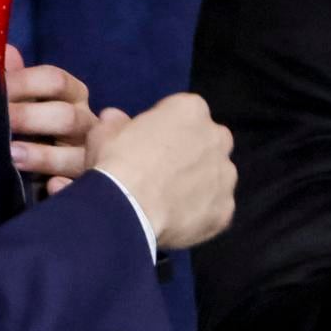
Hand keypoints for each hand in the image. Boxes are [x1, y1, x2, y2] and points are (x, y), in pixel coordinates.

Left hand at [4, 45, 98, 194]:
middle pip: (66, 116)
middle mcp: (86, 123)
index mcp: (74, 96)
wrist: (57, 167)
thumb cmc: (37, 124)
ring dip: (45, 155)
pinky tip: (48, 186)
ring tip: (12, 156)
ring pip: (76, 155)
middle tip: (0, 121)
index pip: (55, 80)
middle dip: (30, 118)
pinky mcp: (85, 184)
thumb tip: (5, 52)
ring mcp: (91, 156)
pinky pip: (79, 187)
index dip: (24, 82)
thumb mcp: (28, 99)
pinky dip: (65, 187)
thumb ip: (17, 78)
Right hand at [88, 92, 235, 249]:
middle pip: (209, 141)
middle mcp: (217, 137)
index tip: (149, 145)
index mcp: (191, 109)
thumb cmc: (116, 163)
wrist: (128, 208)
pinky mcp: (225, 208)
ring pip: (216, 176)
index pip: (184, 113)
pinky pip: (215, 209)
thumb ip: (115, 123)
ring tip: (171, 200)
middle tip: (164, 172)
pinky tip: (178, 221)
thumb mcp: (104, 134)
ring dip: (201, 183)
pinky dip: (201, 214)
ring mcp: (225, 174)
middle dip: (193, 153)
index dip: (165, 130)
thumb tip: (113, 118)